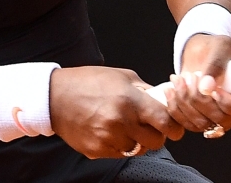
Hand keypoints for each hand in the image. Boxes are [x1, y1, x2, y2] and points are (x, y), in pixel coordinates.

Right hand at [50, 67, 184, 158]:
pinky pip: (120, 153)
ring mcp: (108, 139)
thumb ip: (144, 89)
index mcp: (130, 101)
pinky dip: (121, 145)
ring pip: (138, 150)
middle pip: (156, 142)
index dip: (174, 127)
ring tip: (128, 127)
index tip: (175, 129)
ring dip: (138, 141)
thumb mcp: (121, 76)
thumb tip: (162, 99)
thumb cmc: (88, 82)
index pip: (165, 122)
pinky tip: (112, 131)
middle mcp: (121, 122)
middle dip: (158, 135)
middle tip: (152, 128)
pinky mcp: (97, 150)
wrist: (55, 97)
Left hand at [163, 34, 230, 135]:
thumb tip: (207, 86)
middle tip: (190, 78)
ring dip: (185, 103)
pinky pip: (189, 124)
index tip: (215, 91)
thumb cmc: (218, 48)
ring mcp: (222, 117)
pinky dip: (176, 109)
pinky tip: (171, 91)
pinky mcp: (204, 120)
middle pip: (223, 119)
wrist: (202, 53)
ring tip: (178, 80)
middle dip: (200, 100)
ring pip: (203, 124)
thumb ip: (215, 65)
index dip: (230, 104)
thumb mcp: (220, 48)